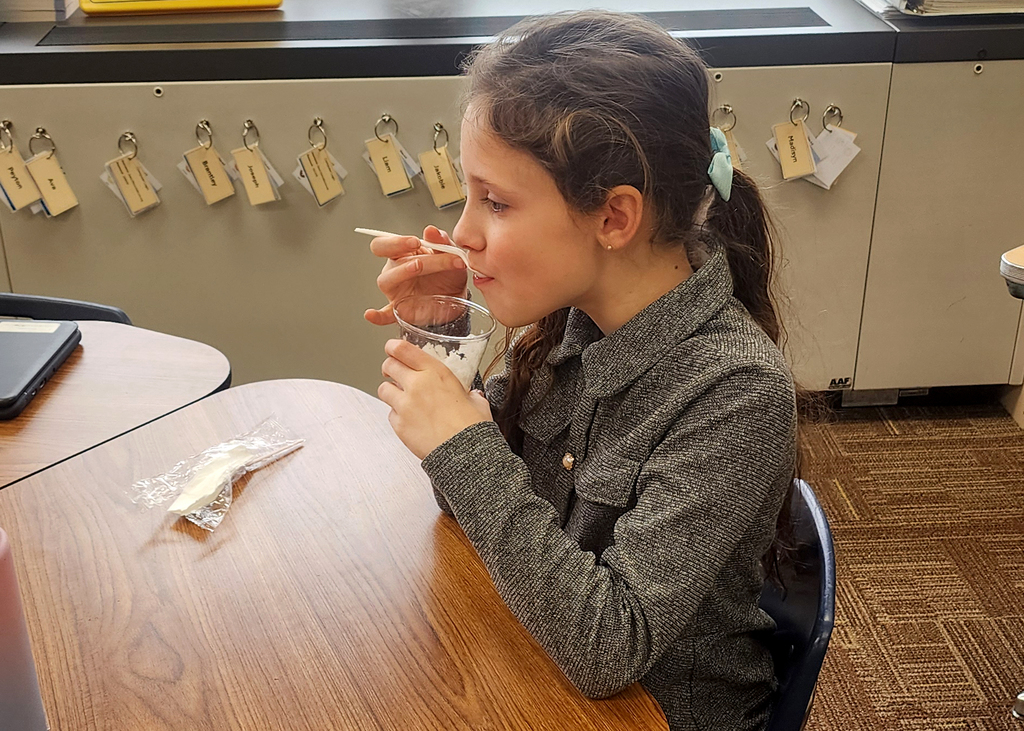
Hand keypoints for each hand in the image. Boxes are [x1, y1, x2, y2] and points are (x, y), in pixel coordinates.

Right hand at [364, 225, 468, 326]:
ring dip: (402, 272)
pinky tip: (371, 315)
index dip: (397, 240)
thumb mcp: (450, 254)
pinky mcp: (400, 309)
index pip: (387, 242)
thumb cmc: (449, 274)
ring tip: (418, 267)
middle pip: (383, 255)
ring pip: (387, 280)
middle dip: (395, 246)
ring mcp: (396, 290)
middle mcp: (395, 269)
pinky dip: (378, 316)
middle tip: (416, 245)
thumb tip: (431, 230)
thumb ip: (442, 241)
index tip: (415, 240)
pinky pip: (386, 314)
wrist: (458, 298)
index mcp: (404, 253)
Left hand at [378, 339, 492, 459]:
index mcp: (436, 372)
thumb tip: (473, 395)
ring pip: (383, 389)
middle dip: (390, 368)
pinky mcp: (399, 425)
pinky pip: (390, 415)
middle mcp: (417, 385)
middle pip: (388, 365)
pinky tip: (411, 421)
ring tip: (402, 399)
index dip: (393, 347)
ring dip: (391, 392)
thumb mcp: (476, 401)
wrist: (465, 454)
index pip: (403, 349)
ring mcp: (405, 405)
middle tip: (394, 373)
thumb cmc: (473, 427)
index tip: (393, 349)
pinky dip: (397, 416)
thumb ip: (470, 394)